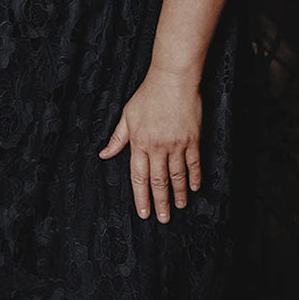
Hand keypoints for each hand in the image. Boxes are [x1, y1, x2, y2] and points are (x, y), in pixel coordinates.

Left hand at [100, 69, 202, 222]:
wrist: (173, 80)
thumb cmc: (147, 96)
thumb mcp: (127, 116)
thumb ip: (117, 139)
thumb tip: (104, 155)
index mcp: (139, 142)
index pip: (139, 176)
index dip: (141, 196)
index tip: (143, 213)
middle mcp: (157, 147)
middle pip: (159, 181)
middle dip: (160, 202)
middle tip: (163, 219)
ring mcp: (177, 144)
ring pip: (178, 176)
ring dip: (179, 194)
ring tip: (179, 207)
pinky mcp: (193, 140)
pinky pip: (194, 164)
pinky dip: (194, 177)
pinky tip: (194, 188)